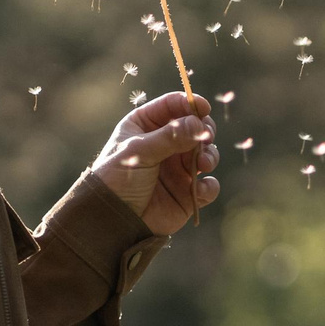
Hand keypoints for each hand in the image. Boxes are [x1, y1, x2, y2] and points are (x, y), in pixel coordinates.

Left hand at [92, 92, 219, 234]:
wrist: (114, 221)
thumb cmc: (118, 180)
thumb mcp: (139, 152)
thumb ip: (170, 136)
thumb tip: (199, 123)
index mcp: (146, 126)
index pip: (172, 106)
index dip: (190, 103)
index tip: (203, 108)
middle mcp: (165, 144)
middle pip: (196, 127)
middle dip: (205, 130)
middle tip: (206, 137)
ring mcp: (178, 168)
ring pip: (207, 153)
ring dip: (210, 156)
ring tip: (203, 164)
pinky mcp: (188, 193)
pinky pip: (209, 185)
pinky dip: (209, 186)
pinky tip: (200, 189)